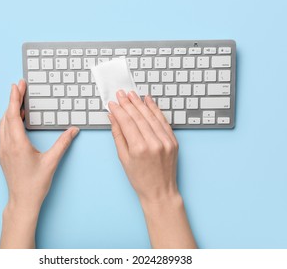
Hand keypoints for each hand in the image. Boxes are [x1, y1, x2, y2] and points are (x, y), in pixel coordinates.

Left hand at [0, 79, 78, 247]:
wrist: (22, 201)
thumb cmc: (35, 184)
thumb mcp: (52, 162)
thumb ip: (63, 143)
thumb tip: (73, 129)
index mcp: (17, 144)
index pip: (13, 115)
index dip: (15, 98)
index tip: (18, 85)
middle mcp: (7, 145)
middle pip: (6, 116)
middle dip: (12, 100)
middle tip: (19, 87)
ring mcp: (3, 150)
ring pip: (3, 124)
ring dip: (9, 111)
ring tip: (18, 101)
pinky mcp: (3, 155)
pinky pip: (3, 132)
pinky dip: (8, 122)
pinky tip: (16, 121)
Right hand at [108, 90, 195, 247]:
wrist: (160, 192)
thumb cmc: (140, 179)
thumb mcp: (123, 159)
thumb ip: (118, 136)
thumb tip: (113, 118)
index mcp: (139, 148)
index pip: (127, 122)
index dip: (119, 110)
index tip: (112, 103)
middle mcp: (153, 143)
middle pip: (138, 117)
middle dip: (128, 103)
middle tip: (121, 94)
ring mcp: (166, 141)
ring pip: (151, 116)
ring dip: (141, 103)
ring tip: (132, 94)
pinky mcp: (173, 141)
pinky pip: (163, 121)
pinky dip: (156, 110)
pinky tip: (149, 101)